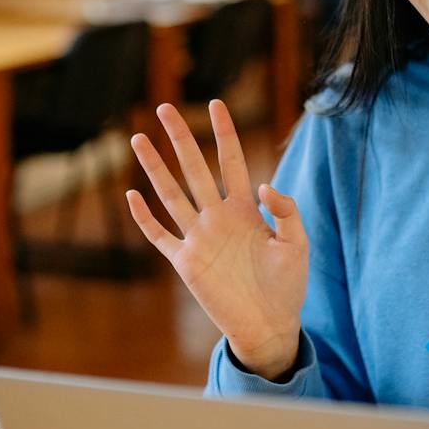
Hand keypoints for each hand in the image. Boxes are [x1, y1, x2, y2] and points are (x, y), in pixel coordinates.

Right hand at [126, 100, 307, 379]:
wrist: (269, 324)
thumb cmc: (288, 285)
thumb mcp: (297, 244)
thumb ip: (286, 211)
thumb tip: (265, 184)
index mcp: (246, 209)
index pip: (231, 161)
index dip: (224, 133)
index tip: (216, 104)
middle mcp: (218, 217)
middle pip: (195, 168)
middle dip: (181, 138)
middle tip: (165, 107)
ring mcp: (199, 238)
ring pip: (171, 194)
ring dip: (155, 168)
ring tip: (139, 139)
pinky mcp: (186, 262)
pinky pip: (160, 235)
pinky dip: (145, 218)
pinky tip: (132, 196)